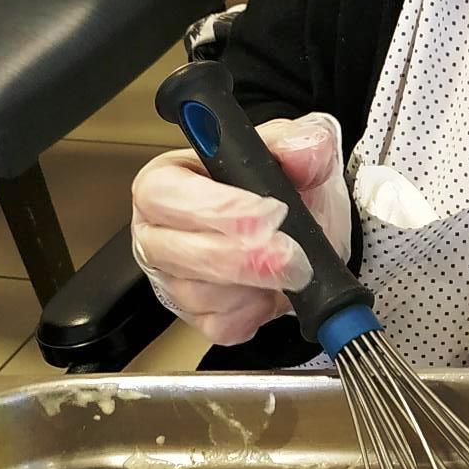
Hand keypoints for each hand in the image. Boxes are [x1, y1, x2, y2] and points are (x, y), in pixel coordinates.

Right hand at [130, 114, 352, 344]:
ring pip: (199, 293)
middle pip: (175, 251)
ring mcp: (172, 279)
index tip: (269, 213)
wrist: (309, 238)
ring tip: (291, 267)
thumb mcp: (298, 156)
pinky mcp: (196, 317)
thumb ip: (301, 144)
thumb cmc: (286, 192)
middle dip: (240, 258)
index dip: (215, 207)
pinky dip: (256, 311)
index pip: (164, 194)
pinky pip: (221, 324)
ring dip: (255, 285)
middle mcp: (158, 232)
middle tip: (291, 255)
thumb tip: (301, 151)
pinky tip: (273, 290)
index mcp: (167, 181)